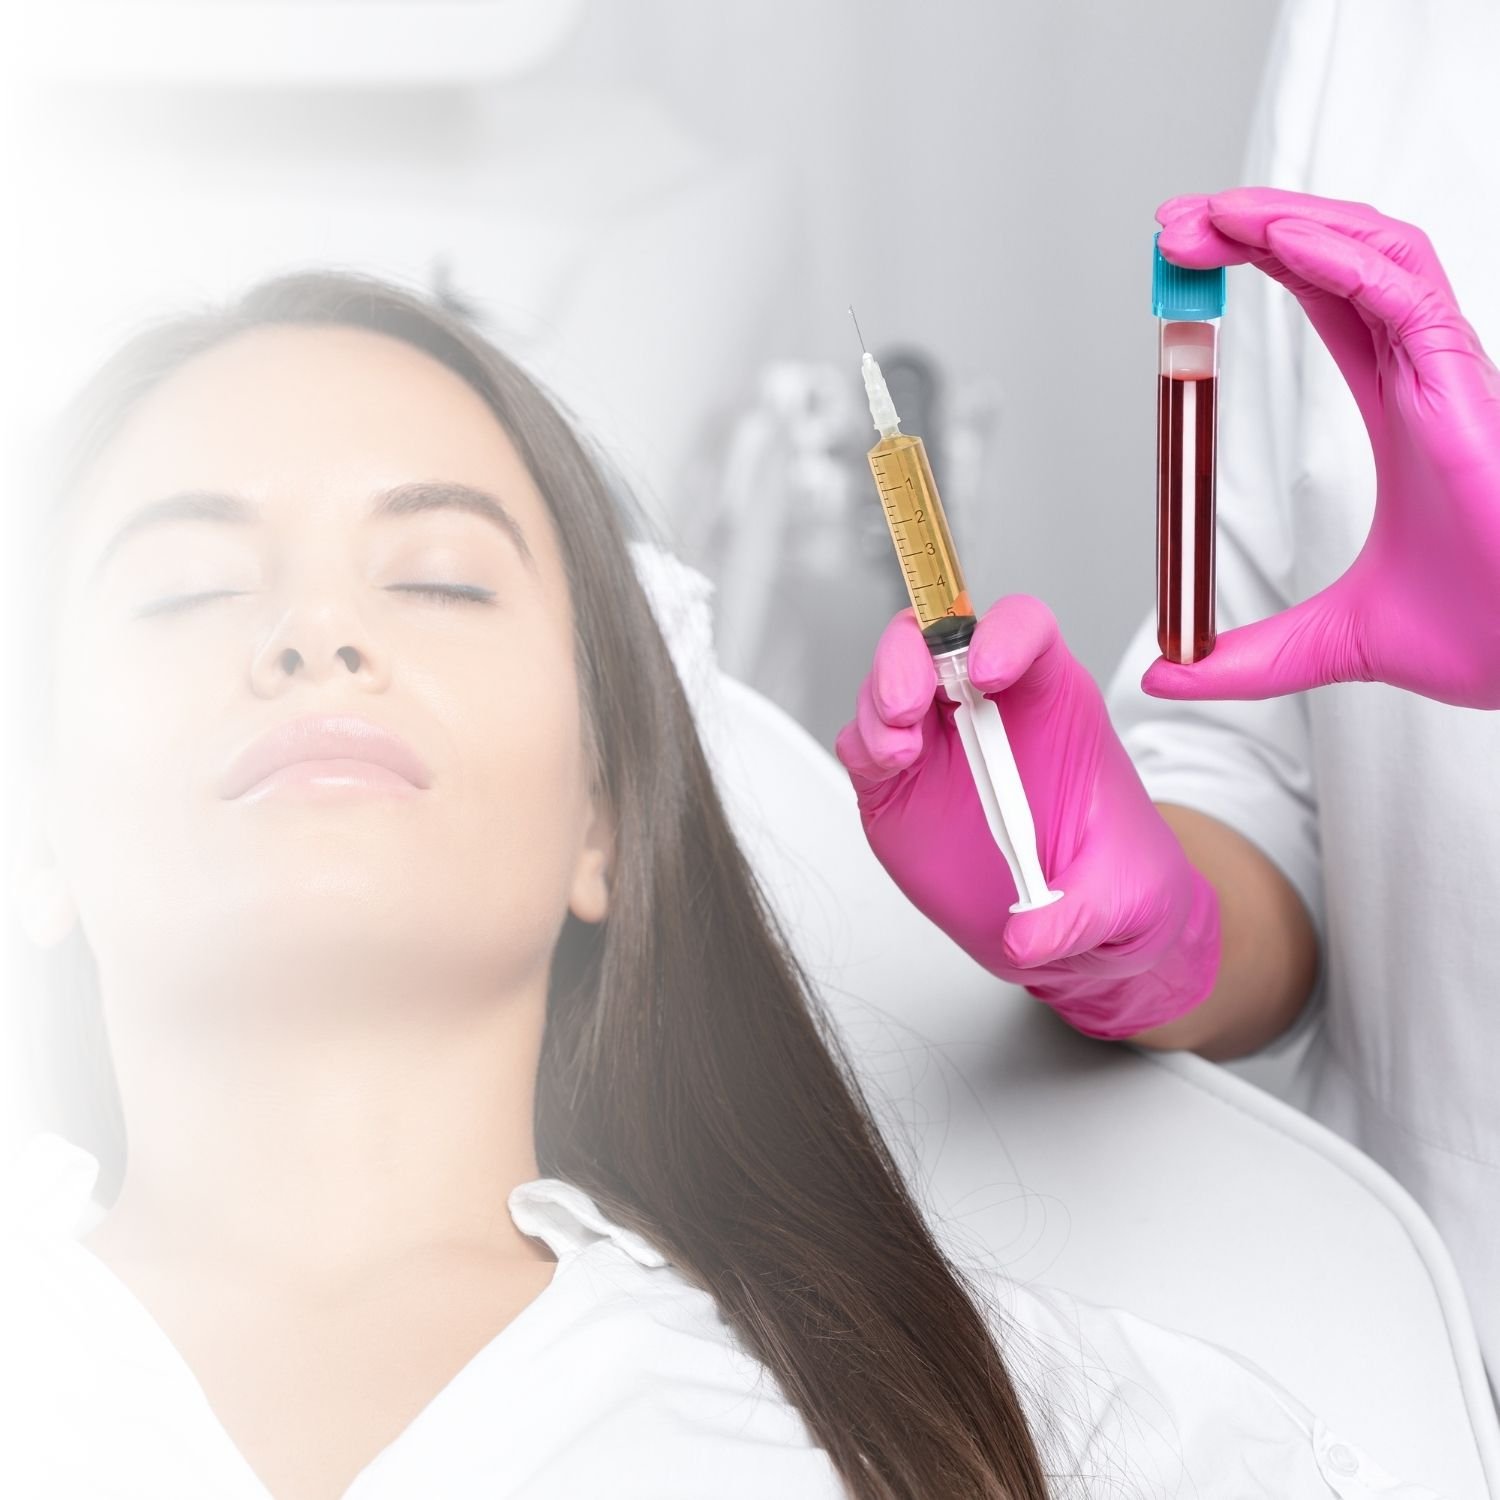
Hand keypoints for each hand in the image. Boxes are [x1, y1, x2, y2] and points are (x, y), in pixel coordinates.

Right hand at [835, 598, 1219, 1039]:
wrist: (1080, 923)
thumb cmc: (1114, 879)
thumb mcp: (1124, 900)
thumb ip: (1075, 915)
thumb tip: (1027, 936)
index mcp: (1053, 701)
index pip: (1025, 630)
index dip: (1003, 635)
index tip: (987, 670)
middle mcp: (988, 709)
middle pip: (939, 641)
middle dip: (912, 657)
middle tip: (907, 704)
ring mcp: (938, 743)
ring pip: (892, 683)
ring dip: (882, 701)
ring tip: (897, 749)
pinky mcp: (898, 784)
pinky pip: (865, 743)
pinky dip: (865, 744)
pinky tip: (886, 766)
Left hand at [1145, 186, 1499, 708]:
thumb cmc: (1482, 635)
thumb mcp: (1330, 643)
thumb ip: (1249, 656)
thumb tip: (1166, 675)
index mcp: (1400, 407)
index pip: (1327, 297)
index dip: (1265, 258)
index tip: (1187, 255)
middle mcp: (1427, 375)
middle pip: (1342, 256)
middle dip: (1260, 225)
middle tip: (1176, 223)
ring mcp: (1453, 376)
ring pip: (1378, 252)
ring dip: (1291, 221)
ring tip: (1211, 214)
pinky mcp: (1470, 391)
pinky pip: (1410, 294)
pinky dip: (1344, 258)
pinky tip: (1279, 242)